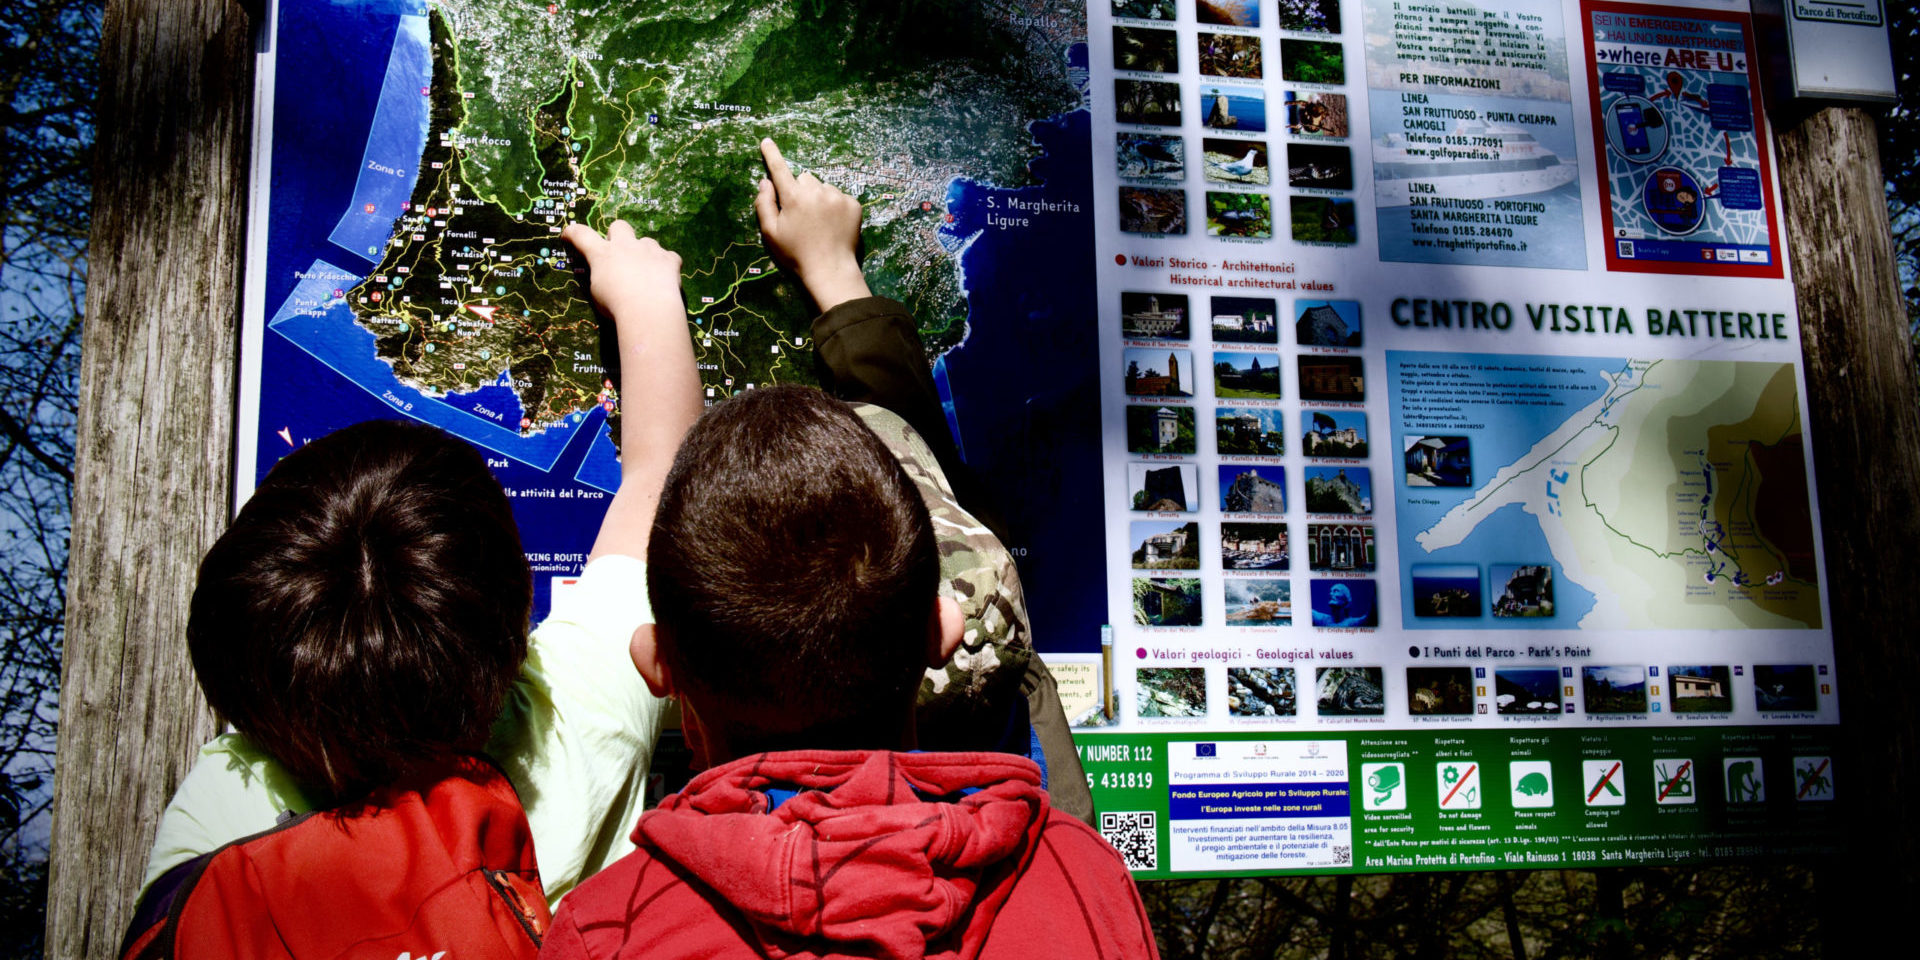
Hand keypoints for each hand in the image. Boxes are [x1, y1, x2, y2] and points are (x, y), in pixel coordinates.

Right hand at [560, 220, 683, 325]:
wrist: (648, 310)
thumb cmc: (616, 306)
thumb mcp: (597, 292)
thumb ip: (601, 277)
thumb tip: (605, 274)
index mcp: (603, 254)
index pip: (582, 235)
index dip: (573, 232)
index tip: (569, 233)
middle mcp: (626, 246)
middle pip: (620, 226)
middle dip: (618, 236)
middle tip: (619, 254)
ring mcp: (649, 250)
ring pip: (647, 242)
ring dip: (644, 253)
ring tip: (646, 273)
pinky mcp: (669, 259)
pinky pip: (669, 257)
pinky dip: (666, 265)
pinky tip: (665, 279)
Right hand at [754, 138, 871, 310]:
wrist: (831, 270)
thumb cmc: (796, 254)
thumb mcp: (771, 233)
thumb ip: (764, 204)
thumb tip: (765, 182)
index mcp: (794, 197)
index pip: (779, 169)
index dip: (772, 155)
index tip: (767, 141)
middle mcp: (816, 191)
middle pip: (804, 179)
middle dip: (801, 191)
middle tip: (801, 215)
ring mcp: (837, 196)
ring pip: (823, 187)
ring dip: (819, 198)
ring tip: (819, 223)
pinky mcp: (854, 204)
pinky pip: (840, 197)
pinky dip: (835, 206)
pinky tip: (833, 224)